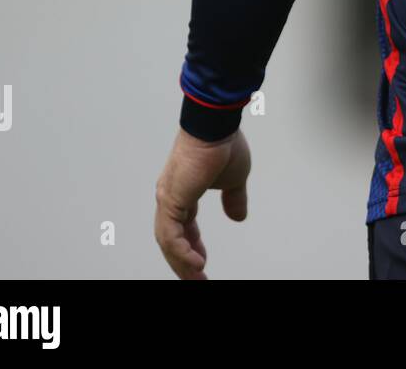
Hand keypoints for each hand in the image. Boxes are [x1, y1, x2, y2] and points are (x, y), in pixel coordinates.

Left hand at [154, 128, 250, 278]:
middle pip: (171, 238)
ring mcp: (168, 198)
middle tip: (196, 279)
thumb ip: (233, 199)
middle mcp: (170, 197)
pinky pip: (170, 235)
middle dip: (183, 261)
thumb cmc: (223, 144)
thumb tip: (238, 217)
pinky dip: (181, 251)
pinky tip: (195, 263)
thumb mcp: (234, 179)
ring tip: (196, 277)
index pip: (183, 227)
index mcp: (183, 192)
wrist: (216, 126)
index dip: (191, 245)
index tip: (201, 260)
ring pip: (168, 241)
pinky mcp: (170, 199)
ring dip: (181, 262)